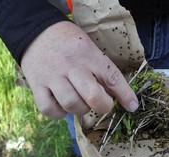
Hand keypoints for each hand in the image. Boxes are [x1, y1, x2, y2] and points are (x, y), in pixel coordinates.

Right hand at [21, 21, 137, 118]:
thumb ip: (102, 71)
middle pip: (93, 97)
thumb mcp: (90, 49)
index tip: (132, 106)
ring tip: (80, 101)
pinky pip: (50, 109)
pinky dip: (59, 113)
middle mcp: (71, 66)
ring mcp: (52, 76)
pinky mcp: (36, 85)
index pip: (112, 78)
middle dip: (103, 106)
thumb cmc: (70, 43)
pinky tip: (62, 105)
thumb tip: (116, 96)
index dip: (125, 95)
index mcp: (89, 55)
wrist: (36, 32)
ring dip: (81, 109)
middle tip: (102, 104)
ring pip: (72, 105)